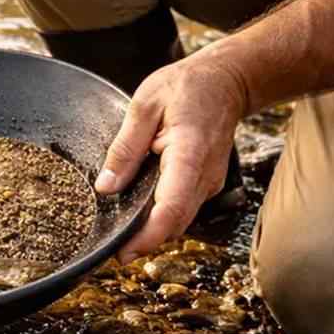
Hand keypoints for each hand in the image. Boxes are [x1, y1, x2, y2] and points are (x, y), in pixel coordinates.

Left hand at [95, 51, 247, 263]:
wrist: (226, 81)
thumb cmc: (185, 88)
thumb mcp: (143, 106)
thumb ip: (124, 148)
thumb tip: (106, 187)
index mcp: (188, 153)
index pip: (170, 207)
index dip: (148, 236)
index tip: (124, 252)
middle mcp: (204, 175)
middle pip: (175, 223)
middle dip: (145, 242)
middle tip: (112, 252)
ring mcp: (209, 182)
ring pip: (180, 220)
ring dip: (153, 232)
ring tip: (121, 236)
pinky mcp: (206, 183)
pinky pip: (183, 208)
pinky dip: (162, 217)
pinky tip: (139, 214)